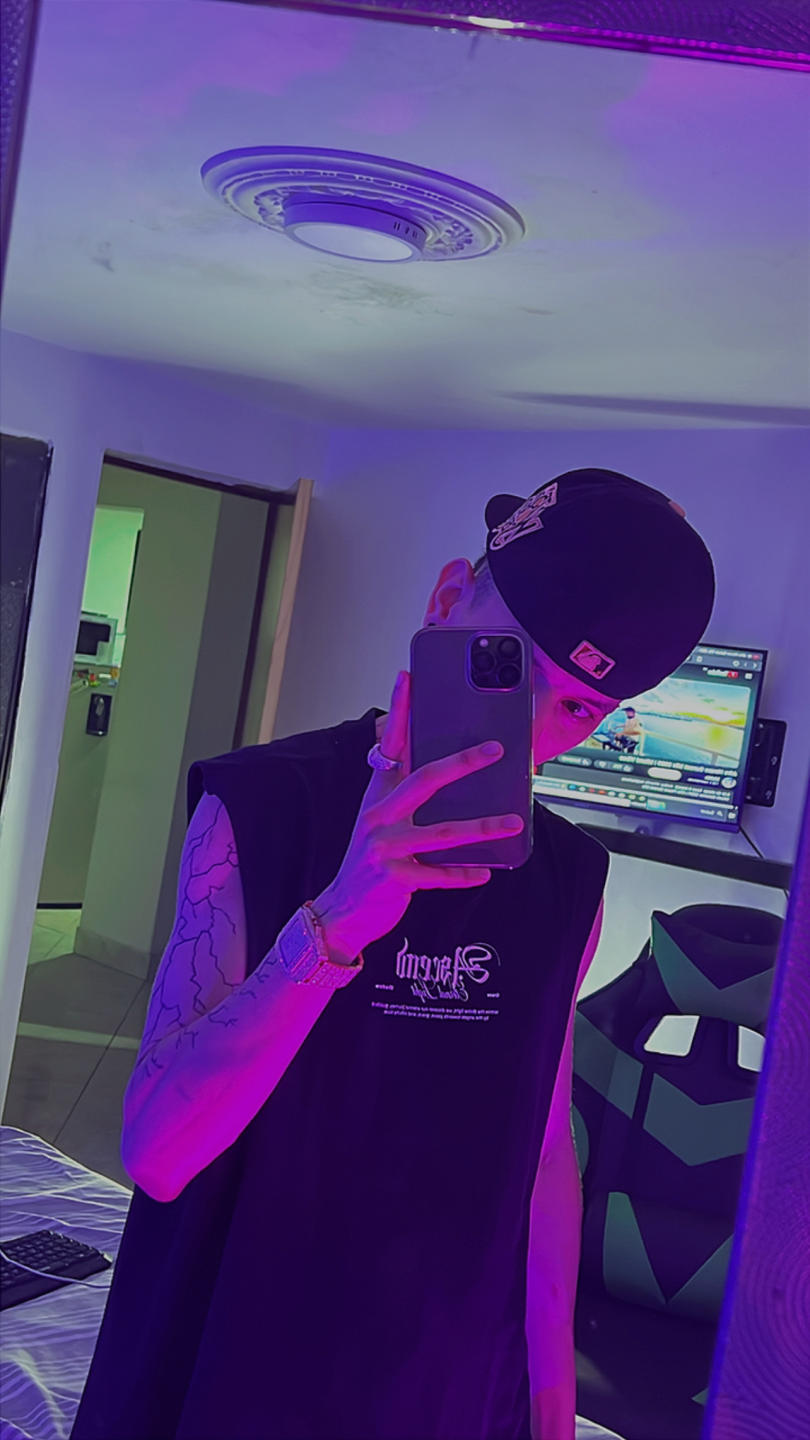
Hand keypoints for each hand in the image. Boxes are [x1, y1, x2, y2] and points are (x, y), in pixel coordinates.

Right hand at [313, 669, 523, 961]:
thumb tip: (447, 769)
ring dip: (482, 826)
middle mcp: (378, 814)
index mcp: (377, 794)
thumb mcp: (380, 819)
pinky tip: (486, 871)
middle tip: (496, 749)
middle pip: (425, 779)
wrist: (343, 909)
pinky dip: (463, 874)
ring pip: (442, 831)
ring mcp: (384, 846)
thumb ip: (404, 794)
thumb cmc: (370, 859)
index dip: (398, 710)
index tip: (408, 678)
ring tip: (513, 822)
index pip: (389, 743)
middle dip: (463, 762)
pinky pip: (438, 874)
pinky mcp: (394, 877)